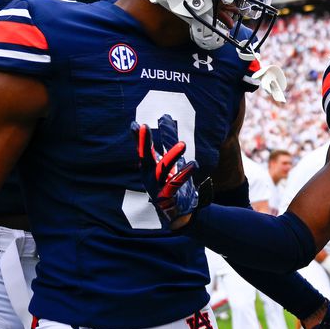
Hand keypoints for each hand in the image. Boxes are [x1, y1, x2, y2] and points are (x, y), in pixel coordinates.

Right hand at [132, 114, 199, 228]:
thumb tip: (164, 117)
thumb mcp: (168, 159)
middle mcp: (150, 176)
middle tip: (143, 126)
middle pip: (145, 157)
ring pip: (163, 169)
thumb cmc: (170, 181)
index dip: (139, 138)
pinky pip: (176, 184)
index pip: (143, 149)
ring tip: (183, 144)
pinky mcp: (168, 197)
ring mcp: (157, 187)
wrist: (177, 212)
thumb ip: (167, 139)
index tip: (135, 124)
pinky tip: (194, 163)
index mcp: (149, 166)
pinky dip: (184, 173)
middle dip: (143, 142)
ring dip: (172, 156)